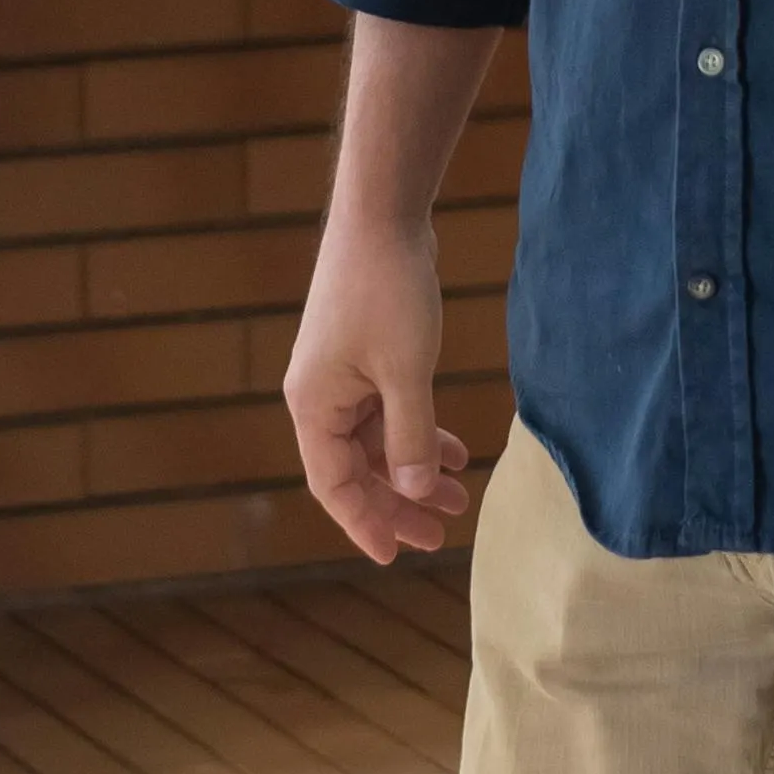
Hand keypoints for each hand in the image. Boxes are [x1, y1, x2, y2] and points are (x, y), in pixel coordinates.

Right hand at [280, 204, 471, 559]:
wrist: (382, 216)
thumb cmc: (387, 290)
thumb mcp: (405, 372)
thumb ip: (411, 436)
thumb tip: (412, 491)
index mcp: (314, 405)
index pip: (333, 485)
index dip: (365, 523)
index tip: (396, 556)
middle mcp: (320, 396)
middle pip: (355, 469)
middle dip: (397, 503)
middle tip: (440, 534)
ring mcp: (341, 374)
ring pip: (375, 441)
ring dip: (414, 468)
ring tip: (459, 495)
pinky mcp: (364, 354)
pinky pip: (388, 410)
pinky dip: (419, 432)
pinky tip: (456, 449)